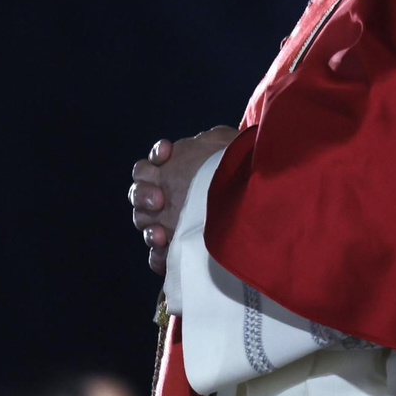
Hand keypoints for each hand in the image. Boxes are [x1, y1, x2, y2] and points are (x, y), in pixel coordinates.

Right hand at [130, 126, 237, 274]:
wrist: (258, 204)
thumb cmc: (241, 172)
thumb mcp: (230, 149)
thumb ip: (212, 139)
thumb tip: (201, 141)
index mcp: (172, 172)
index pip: (149, 164)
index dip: (155, 157)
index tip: (167, 153)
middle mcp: (165, 197)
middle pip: (138, 195)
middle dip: (143, 195)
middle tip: (160, 200)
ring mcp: (168, 223)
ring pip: (145, 224)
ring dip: (149, 228)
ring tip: (162, 234)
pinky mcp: (176, 249)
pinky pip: (157, 256)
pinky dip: (158, 256)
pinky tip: (167, 252)